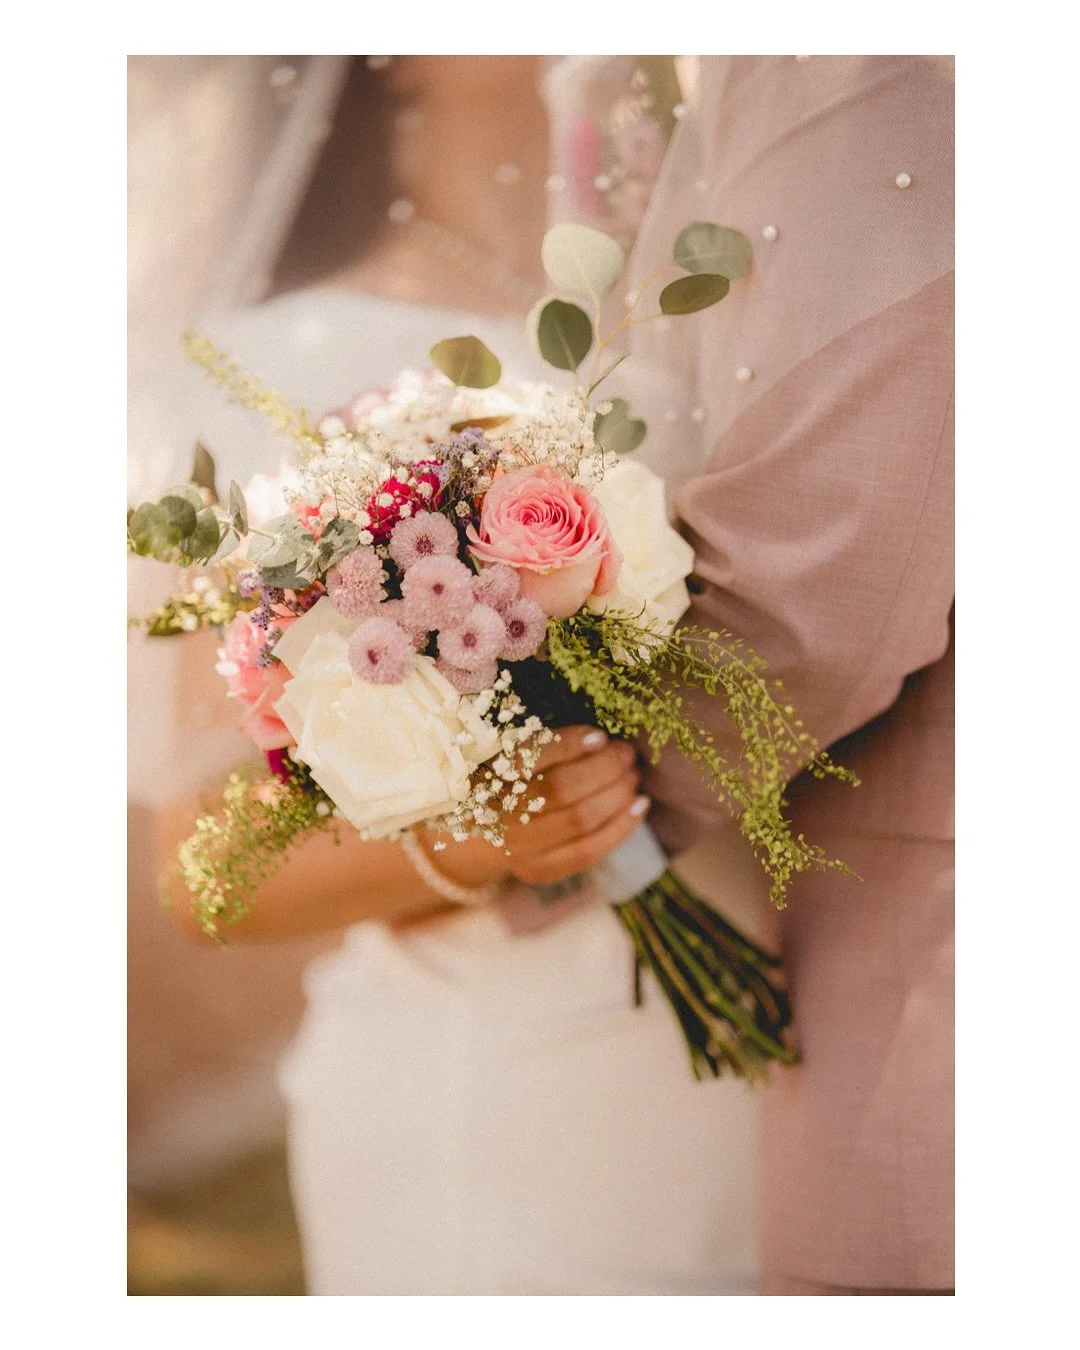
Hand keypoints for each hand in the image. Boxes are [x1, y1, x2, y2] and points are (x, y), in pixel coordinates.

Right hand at [431, 726, 648, 889]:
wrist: (477, 837)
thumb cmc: (503, 782)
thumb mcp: (509, 755)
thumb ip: (545, 745)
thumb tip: (600, 738)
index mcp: (485, 774)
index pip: (530, 757)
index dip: (571, 745)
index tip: (600, 736)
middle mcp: (498, 814)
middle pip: (562, 790)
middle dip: (604, 768)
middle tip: (625, 753)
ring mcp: (517, 848)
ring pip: (580, 820)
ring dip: (617, 795)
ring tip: (633, 776)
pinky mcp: (537, 870)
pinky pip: (587, 852)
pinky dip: (620, 827)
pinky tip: (639, 806)